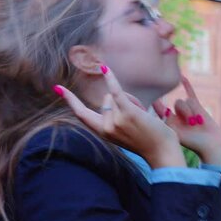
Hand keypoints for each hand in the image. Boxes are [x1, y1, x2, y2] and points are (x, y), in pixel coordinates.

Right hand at [55, 67, 185, 168]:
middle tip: (139, 118)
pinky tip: (105, 69)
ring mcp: (115, 120)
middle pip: (106, 100)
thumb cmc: (148, 141)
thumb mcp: (124, 132)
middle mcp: (106, 128)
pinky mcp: (127, 113)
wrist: (162, 152)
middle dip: (121, 101)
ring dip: (131, 100)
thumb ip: (115, 118)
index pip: (82, 114)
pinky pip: (116, 91)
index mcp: (103, 133)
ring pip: (116, 96)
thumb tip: (110, 94)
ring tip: (143, 117)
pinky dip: (110, 79)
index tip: (58, 88)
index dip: (70, 101)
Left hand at [152, 75, 220, 166]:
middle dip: (186, 111)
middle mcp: (176, 115)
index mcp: (169, 122)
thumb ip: (168, 121)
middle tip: (192, 123)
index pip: (160, 108)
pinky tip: (182, 77)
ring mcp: (187, 110)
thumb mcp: (176, 133)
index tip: (148, 94)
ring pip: (188, 101)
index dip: (157, 102)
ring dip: (194, 110)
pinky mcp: (197, 107)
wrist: (210, 145)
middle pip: (178, 103)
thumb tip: (163, 108)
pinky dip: (187, 86)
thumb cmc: (193, 143)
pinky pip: (190, 94)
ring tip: (198, 123)